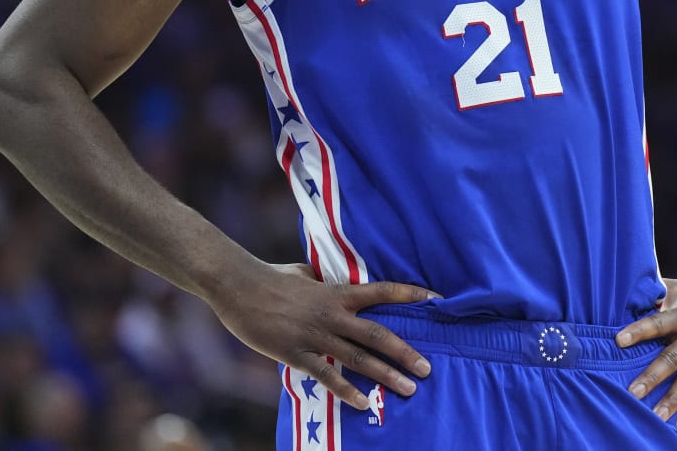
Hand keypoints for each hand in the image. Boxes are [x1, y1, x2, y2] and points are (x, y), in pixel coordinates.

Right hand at [206, 261, 440, 410]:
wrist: (238, 286)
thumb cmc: (271, 277)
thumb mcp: (304, 273)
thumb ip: (323, 281)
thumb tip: (330, 280)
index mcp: (337, 292)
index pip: (383, 291)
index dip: (411, 294)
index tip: (437, 300)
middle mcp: (333, 314)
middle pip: (378, 334)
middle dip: (405, 352)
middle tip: (427, 368)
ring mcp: (316, 335)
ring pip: (359, 358)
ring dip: (385, 375)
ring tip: (408, 389)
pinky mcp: (297, 353)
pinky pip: (327, 376)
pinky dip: (347, 391)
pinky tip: (364, 403)